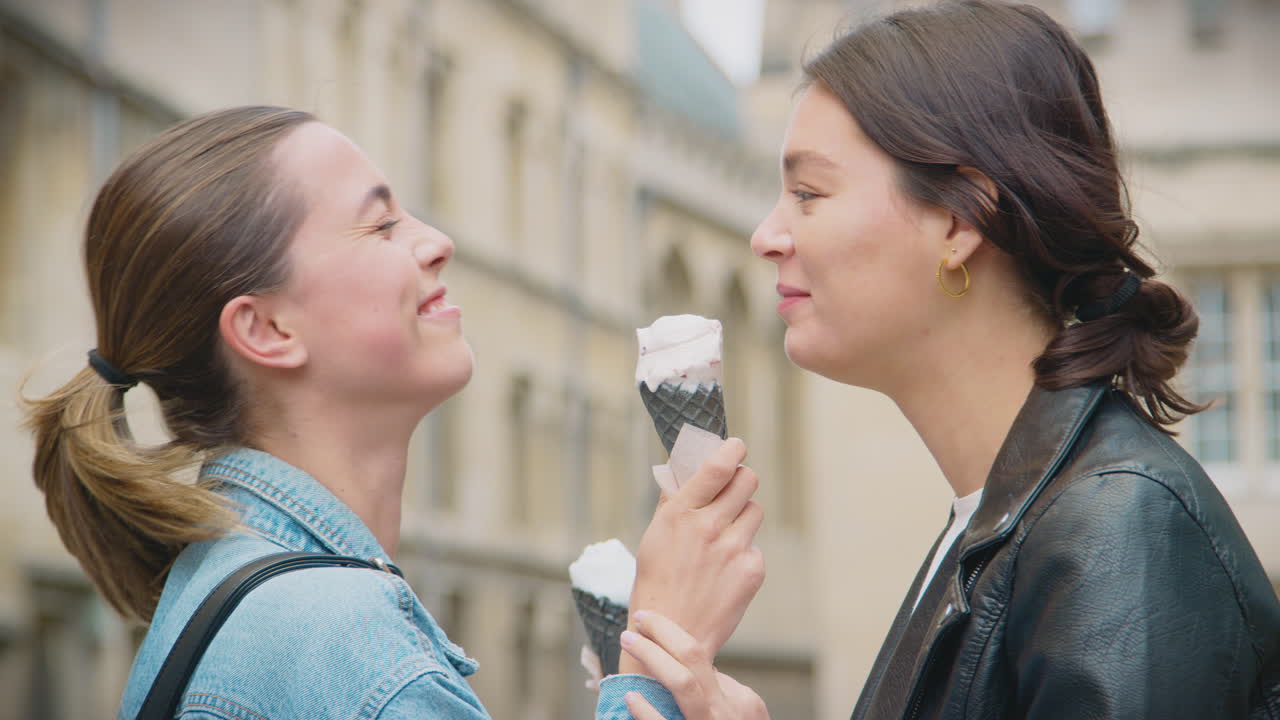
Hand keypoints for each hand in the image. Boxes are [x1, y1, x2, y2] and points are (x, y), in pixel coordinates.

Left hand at [621, 610, 769, 719]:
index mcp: (731, 700)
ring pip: (683, 687)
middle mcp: (720, 712)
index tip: (646, 619)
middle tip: (633, 624)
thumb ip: (723, 690)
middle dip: (660, 637)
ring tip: (628, 644)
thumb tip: (702, 668)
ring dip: (654, 660)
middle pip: (690, 662)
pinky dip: (648, 714)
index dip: (668, 632)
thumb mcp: (745, 713)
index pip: (697, 654)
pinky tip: (632, 699)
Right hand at [622, 438, 764, 673]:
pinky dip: (742, 552)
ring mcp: (734, 549)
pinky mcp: (752, 569)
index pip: (717, 467)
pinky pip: (754, 546)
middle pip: (747, 480)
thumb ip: (672, 501)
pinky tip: (724, 571)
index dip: (733, 450)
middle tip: (733, 488)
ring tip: (723, 537)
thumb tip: (682, 469)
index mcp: (680, 514)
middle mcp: (710, 527)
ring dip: (743, 516)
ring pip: (754, 511)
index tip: (736, 446)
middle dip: (742, 479)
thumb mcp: (654, 536)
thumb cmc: (656, 583)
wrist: (672, 635)